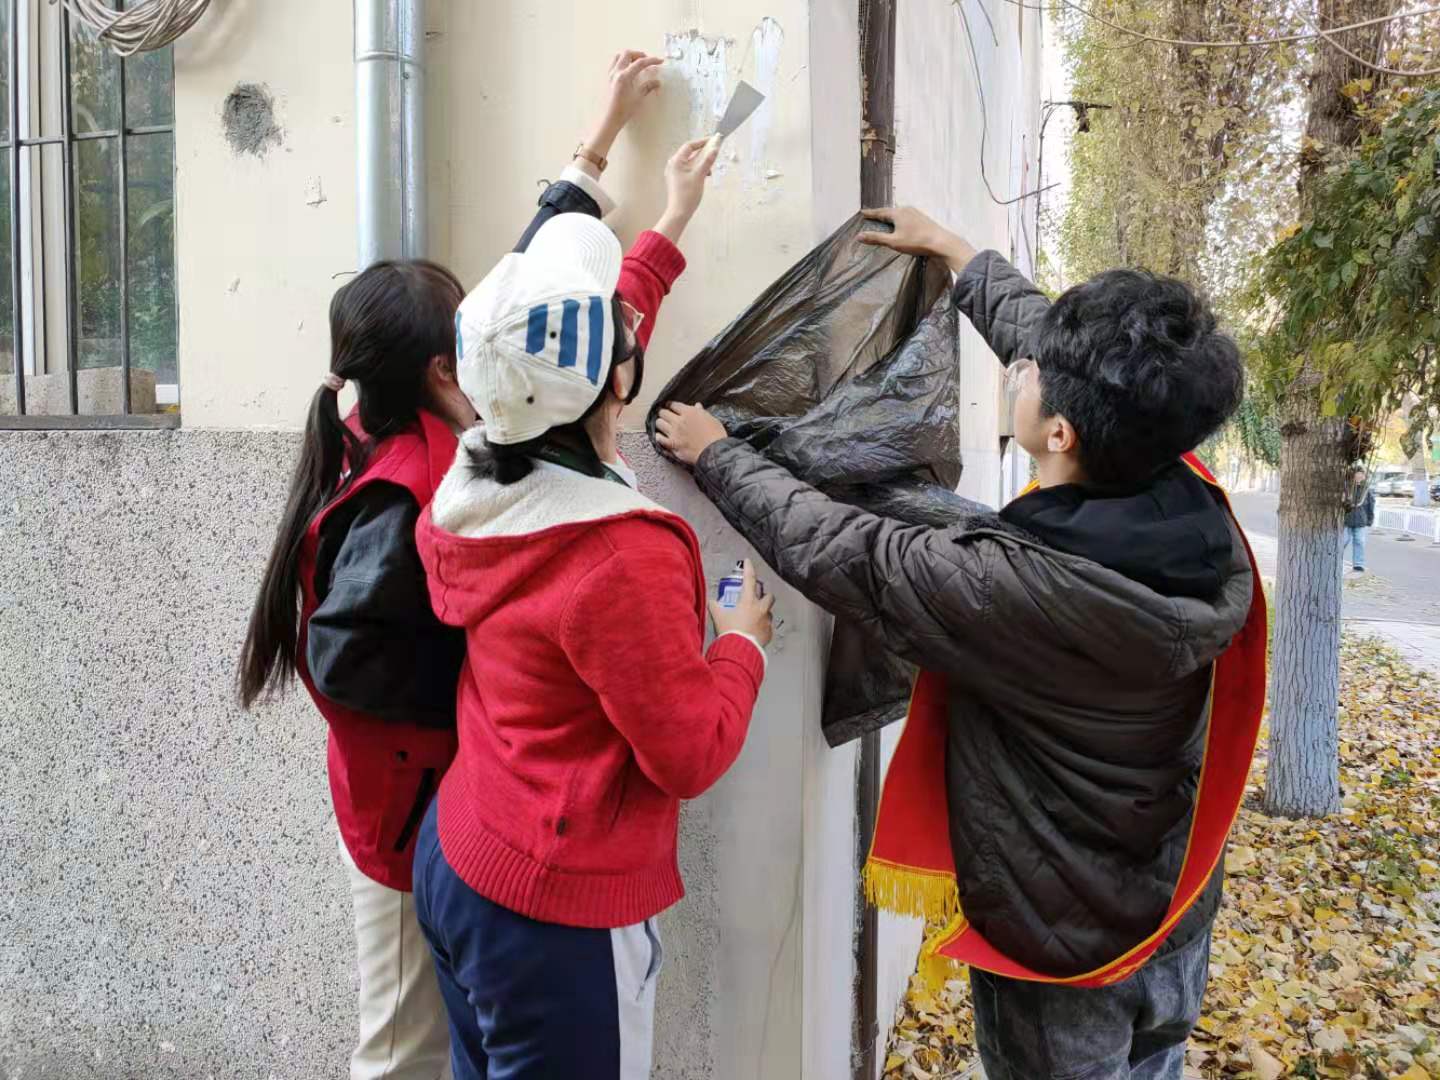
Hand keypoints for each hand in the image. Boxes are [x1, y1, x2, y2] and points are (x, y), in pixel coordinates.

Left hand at [576, 51, 663, 172]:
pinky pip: (614, 64)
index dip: (652, 60)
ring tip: (637, 64)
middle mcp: (616, 72)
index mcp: (624, 76)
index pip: (640, 63)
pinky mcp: (607, 79)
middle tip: (647, 61)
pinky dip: (622, 62)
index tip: (660, 61)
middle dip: (639, 55)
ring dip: (629, 57)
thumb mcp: (638, 98)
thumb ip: (647, 87)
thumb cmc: (623, 111)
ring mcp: (610, 74)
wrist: (609, 119)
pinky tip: (627, 71)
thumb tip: (657, 82)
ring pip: (619, 56)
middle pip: (627, 54)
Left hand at [654, 136, 720, 242]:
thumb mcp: (699, 176)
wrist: (679, 212)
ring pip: (690, 163)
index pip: (689, 146)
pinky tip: (705, 176)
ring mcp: (675, 173)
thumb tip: (715, 149)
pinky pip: (689, 170)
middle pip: (690, 154)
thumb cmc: (687, 195)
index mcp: (676, 161)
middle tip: (713, 154)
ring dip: (701, 163)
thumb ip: (707, 161)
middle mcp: (673, 165)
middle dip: (703, 154)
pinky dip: (697, 171)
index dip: (701, 142)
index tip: (713, 140)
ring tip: (710, 169)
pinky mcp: (677, 180)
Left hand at [655, 402, 727, 465]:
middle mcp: (679, 421)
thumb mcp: (711, 419)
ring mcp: (674, 433)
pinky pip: (659, 438)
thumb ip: (702, 412)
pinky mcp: (672, 444)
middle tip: (665, 416)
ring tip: (662, 425)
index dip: (671, 405)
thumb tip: (697, 406)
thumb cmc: (716, 435)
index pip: (673, 404)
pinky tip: (660, 437)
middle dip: (663, 413)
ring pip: (659, 423)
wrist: (714, 452)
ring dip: (660, 423)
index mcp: (689, 412)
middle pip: (663, 412)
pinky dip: (659, 437)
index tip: (670, 407)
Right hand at [709, 560, 776, 647]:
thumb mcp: (719, 617)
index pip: (749, 580)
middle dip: (764, 595)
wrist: (739, 650)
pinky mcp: (768, 634)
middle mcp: (760, 610)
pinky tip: (754, 631)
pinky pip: (768, 627)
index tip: (748, 562)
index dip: (748, 569)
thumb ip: (715, 607)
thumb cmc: (731, 633)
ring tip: (753, 617)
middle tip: (757, 597)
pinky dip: (762, 627)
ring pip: (769, 612)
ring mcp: (766, 622)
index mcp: (748, 602)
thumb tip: (711, 602)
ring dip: (763, 612)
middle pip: (769, 596)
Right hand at [858, 207, 975, 271]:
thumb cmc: (917, 241)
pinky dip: (899, 220)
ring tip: (884, 220)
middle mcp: (907, 210)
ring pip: (899, 214)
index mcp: (898, 213)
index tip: (863, 212)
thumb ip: (876, 238)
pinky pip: (906, 217)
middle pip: (889, 211)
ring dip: (890, 217)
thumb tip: (860, 236)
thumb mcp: (893, 242)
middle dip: (880, 214)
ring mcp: (916, 214)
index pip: (880, 212)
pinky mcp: (922, 219)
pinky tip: (901, 225)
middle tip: (872, 215)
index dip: (870, 213)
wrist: (940, 243)